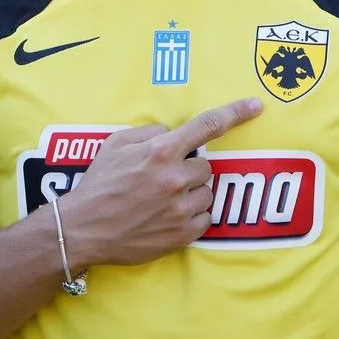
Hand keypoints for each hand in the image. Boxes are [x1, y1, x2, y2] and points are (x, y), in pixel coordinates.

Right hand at [57, 98, 263, 268]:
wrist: (83, 229)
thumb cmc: (98, 184)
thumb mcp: (116, 144)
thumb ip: (150, 132)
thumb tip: (173, 134)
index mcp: (161, 151)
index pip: (207, 126)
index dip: (235, 113)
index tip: (255, 105)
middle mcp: (175, 178)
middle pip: (206, 166)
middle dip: (190, 170)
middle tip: (163, 179)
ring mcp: (181, 208)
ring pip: (207, 193)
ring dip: (192, 194)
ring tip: (162, 200)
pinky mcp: (183, 234)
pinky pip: (205, 218)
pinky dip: (192, 216)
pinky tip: (167, 216)